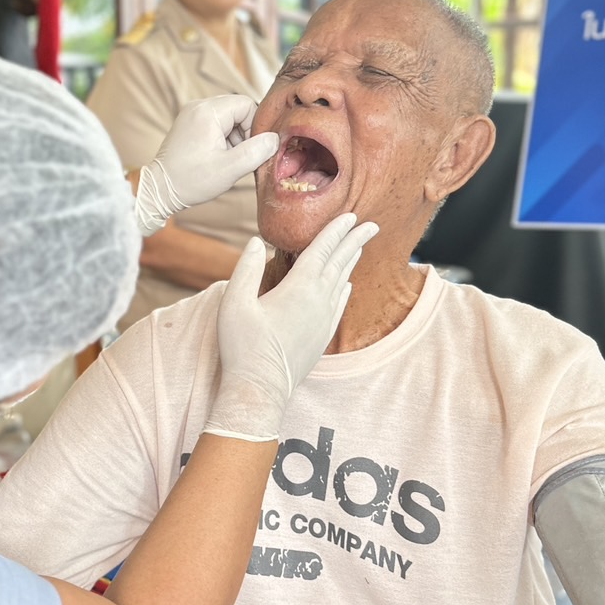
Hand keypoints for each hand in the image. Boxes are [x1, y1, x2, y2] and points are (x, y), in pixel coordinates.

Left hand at [135, 95, 277, 235]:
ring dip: (233, 137)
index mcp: (207, 112)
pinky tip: (216, 156)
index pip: (247, 105)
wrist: (159, 190)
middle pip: (237, 109)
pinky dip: (222, 138)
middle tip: (237, 156)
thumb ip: (257, 151)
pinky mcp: (188, 123)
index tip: (248, 150)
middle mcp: (198, 106)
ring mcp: (191, 113)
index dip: (254, 128)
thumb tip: (275, 139)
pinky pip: (215, 122)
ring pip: (228, 117)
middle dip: (244, 133)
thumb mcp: (230, 169)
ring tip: (225, 159)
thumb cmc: (191, 181)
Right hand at [207, 212, 377, 440]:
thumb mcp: (234, 302)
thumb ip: (246, 269)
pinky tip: (347, 285)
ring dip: (350, 262)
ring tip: (358, 247)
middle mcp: (319, 301)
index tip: (350, 215)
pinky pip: (340, 306)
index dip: (336, 230)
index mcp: (299, 287)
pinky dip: (345, 290)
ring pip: (342, 282)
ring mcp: (324, 320)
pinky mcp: (322, 337)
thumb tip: (256, 242)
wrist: (261, 388)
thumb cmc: (243, 346)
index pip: (322, 249)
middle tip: (370, 224)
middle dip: (354, 241)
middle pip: (340, 262)